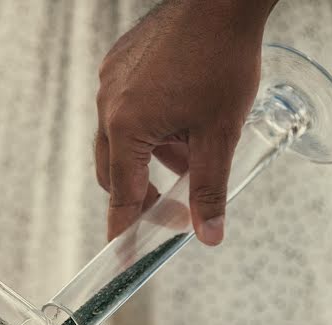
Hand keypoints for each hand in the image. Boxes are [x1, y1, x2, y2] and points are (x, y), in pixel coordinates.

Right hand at [95, 0, 274, 243]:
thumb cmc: (223, 60)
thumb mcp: (220, 134)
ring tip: (189, 154)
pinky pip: (123, 109)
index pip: (122, 197)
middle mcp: (108, 106)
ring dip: (149, 157)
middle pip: (114, 172)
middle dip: (141, 193)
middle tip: (172, 204)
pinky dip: (147, 127)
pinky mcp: (118, 64)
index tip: (120, 258)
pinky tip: (179, 119)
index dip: (123, 232)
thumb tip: (208, 234)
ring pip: (121, 140)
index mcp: (127, 128)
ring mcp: (110, 82)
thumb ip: (210, 189)